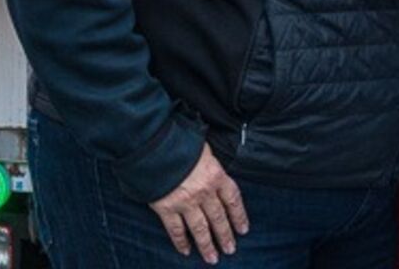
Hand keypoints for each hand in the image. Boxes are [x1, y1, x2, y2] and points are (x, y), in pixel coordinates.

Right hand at [148, 144, 248, 262]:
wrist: (154, 144)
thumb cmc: (179, 142)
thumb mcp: (203, 149)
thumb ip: (210, 165)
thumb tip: (214, 173)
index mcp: (216, 175)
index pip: (233, 200)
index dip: (239, 216)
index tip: (243, 229)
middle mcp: (204, 192)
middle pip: (218, 218)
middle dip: (225, 236)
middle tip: (230, 249)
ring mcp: (185, 202)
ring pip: (200, 229)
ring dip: (207, 245)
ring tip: (212, 258)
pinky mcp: (167, 208)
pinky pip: (176, 230)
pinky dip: (181, 242)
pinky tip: (185, 250)